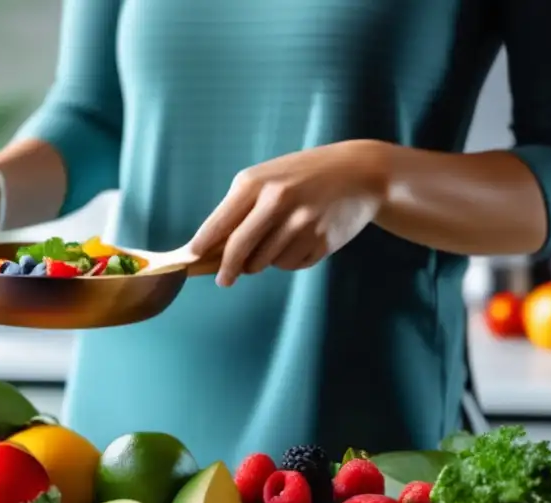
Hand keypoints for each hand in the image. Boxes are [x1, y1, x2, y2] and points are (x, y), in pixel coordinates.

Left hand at [190, 140, 388, 286]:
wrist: (360, 173)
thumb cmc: (304, 176)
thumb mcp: (268, 178)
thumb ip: (241, 207)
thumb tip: (213, 248)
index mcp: (256, 183)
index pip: (220, 223)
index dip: (202, 246)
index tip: (190, 260)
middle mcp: (277, 202)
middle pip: (239, 250)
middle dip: (227, 269)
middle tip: (223, 280)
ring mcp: (301, 223)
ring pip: (265, 262)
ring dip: (264, 261)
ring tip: (281, 237)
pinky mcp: (321, 242)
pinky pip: (291, 265)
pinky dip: (290, 259)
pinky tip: (304, 238)